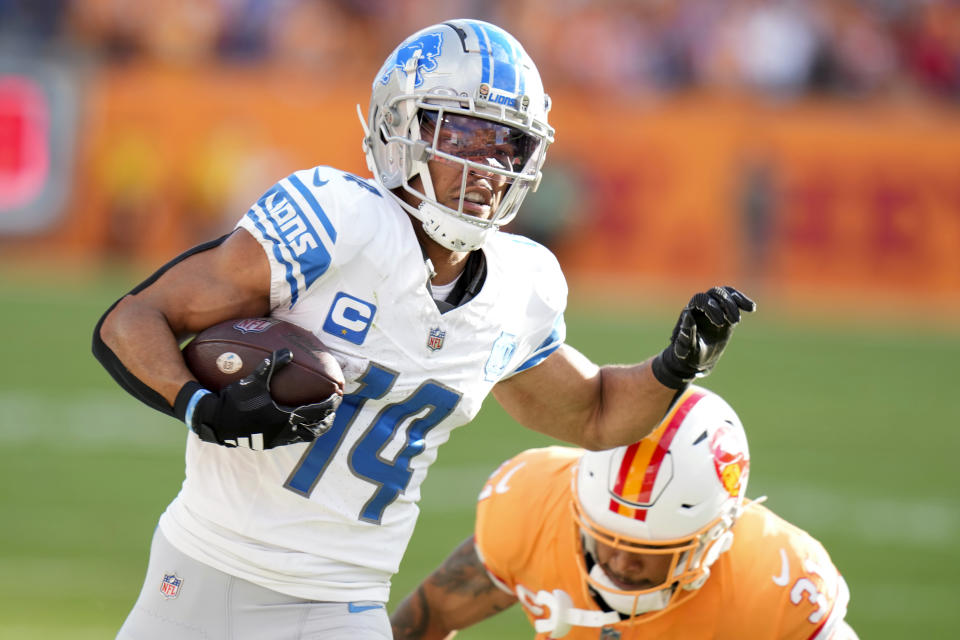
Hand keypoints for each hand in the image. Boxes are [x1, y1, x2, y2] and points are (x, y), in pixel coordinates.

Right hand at [175, 349, 340, 449]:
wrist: (213, 422)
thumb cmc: (234, 401)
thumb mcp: (253, 381)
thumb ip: (271, 365)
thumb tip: (287, 351)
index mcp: (286, 417)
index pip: (317, 411)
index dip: (330, 404)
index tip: (338, 396)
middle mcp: (284, 431)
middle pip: (316, 429)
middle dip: (327, 419)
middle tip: (333, 410)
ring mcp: (276, 440)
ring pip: (304, 436)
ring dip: (314, 427)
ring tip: (318, 419)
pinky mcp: (265, 443)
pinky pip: (290, 438)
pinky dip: (298, 431)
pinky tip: (293, 422)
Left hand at [652, 286, 755, 388]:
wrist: (695, 359)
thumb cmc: (687, 354)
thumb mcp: (685, 348)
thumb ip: (686, 335)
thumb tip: (689, 315)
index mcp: (689, 311)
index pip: (700, 299)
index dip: (711, 308)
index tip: (721, 324)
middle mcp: (701, 306)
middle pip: (715, 293)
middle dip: (727, 304)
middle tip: (735, 322)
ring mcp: (714, 308)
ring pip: (725, 293)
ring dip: (737, 299)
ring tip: (750, 309)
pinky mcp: (725, 313)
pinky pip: (734, 301)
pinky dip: (742, 302)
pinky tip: (751, 308)